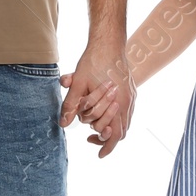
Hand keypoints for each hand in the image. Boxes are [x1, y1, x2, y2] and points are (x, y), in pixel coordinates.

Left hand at [60, 43, 136, 157]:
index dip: (107, 147)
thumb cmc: (93, 60)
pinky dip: (116, 117)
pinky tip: (103, 112)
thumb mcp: (78, 83)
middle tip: (90, 137)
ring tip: (95, 127)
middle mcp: (128, 101)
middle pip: (121, 131)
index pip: (115, 134)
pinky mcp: (131, 89)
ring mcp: (132, 95)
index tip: (98, 154)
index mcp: (118, 102)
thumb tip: (64, 124)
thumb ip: (71, 105)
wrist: (108, 41)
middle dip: (106, 138)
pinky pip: (127, 111)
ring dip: (111, 127)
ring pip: (125, 122)